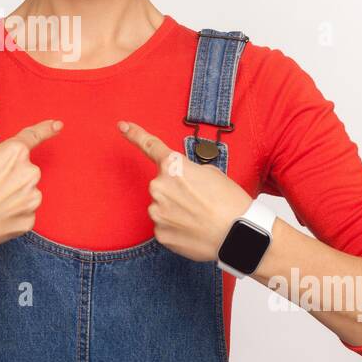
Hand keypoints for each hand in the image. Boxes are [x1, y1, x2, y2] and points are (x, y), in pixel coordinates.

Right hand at [0, 119, 62, 257]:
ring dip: (11, 195)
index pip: (33, 136)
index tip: (58, 125)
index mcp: (15, 152)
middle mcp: (30, 174)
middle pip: (23, 170)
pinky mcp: (28, 221)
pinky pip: (22, 212)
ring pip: (25, 192)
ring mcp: (31, 199)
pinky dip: (10, 213)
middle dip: (9, 175)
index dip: (46, 129)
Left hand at [117, 119, 254, 262]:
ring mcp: (157, 211)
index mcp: (173, 166)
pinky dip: (177, 227)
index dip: (135, 134)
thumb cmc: (230, 202)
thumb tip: (179, 181)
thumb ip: (188, 171)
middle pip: (162, 184)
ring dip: (176, 210)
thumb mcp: (212, 173)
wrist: (239, 235)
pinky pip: (165, 225)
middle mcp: (159, 187)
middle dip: (177, 190)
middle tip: (200, 200)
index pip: (150, 146)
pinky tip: (194, 230)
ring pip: (162, 206)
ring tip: (200, 217)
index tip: (122, 126)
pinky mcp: (160, 233)